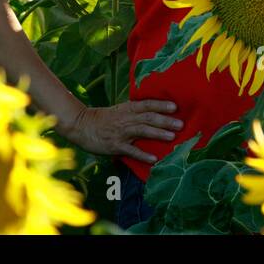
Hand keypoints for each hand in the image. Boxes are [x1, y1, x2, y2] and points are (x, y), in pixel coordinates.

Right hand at [58, 100, 182, 162]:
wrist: (82, 125)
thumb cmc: (104, 118)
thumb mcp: (120, 110)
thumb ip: (135, 111)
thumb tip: (155, 112)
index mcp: (128, 109)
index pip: (147, 104)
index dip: (161, 105)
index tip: (175, 107)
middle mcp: (126, 119)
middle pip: (148, 118)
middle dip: (165, 120)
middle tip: (181, 124)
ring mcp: (121, 132)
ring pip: (142, 131)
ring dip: (158, 133)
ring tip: (172, 137)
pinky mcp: (115, 145)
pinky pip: (131, 151)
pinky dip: (143, 155)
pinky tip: (154, 159)